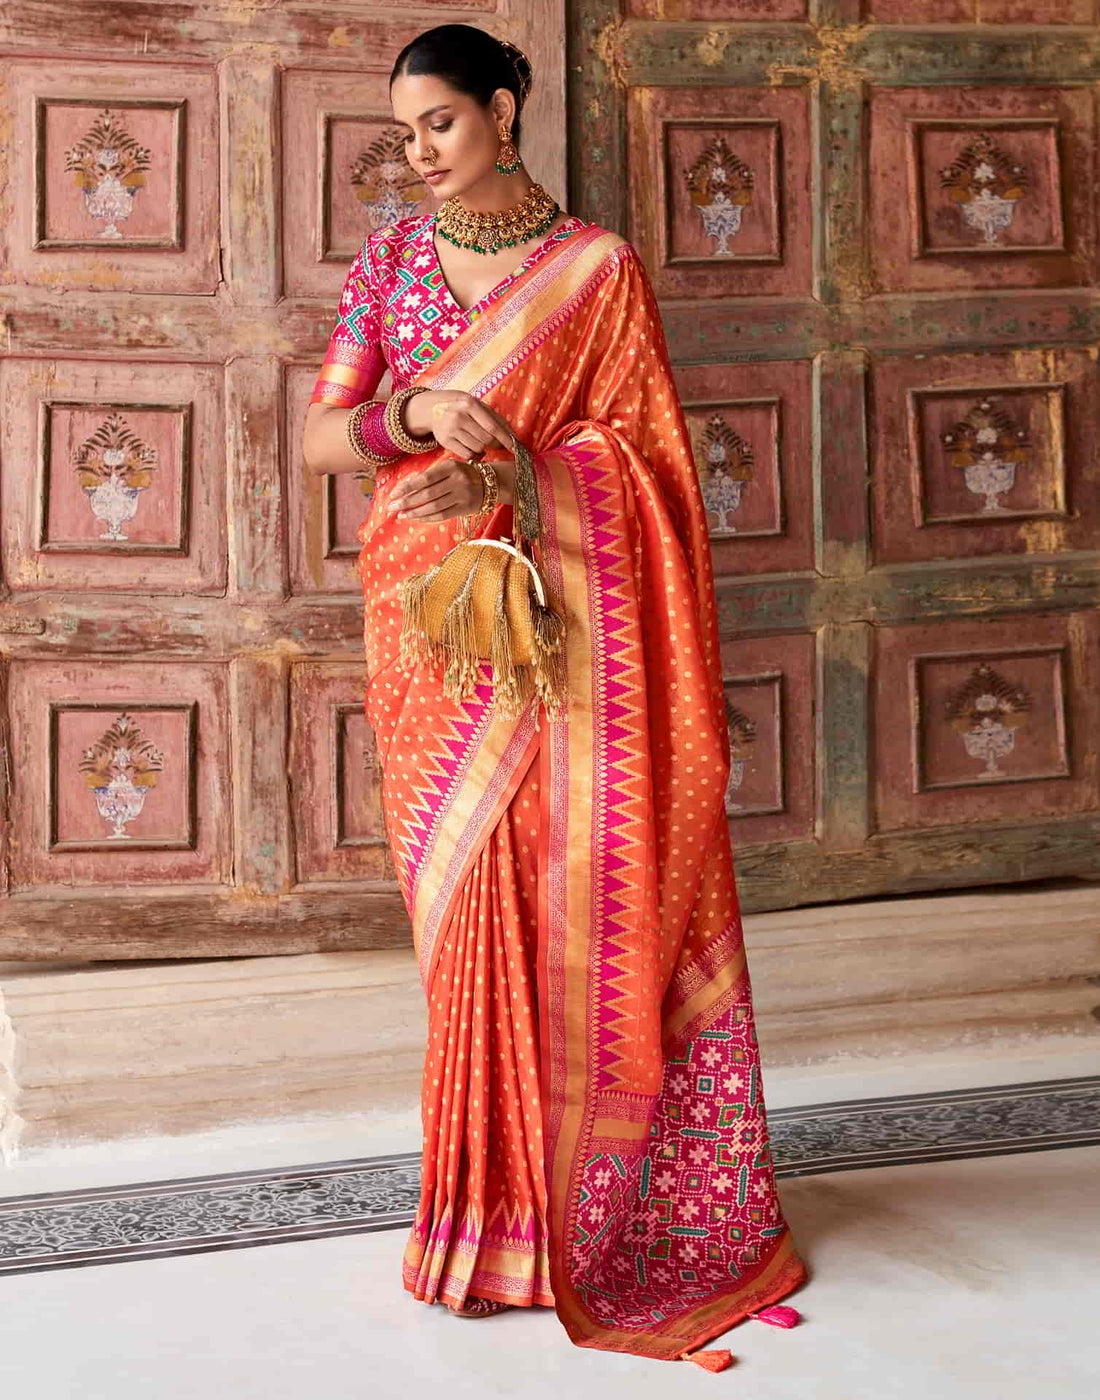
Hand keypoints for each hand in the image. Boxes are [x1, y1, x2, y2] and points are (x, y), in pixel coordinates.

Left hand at [385, 456, 515, 523]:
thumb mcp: (450, 467)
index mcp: (450, 467)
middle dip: (406, 501)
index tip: (393, 493)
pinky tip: (416, 518)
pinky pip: (442, 515)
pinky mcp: (465, 508)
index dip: (406, 487)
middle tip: (391, 507)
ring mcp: (462, 496)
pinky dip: (427, 517)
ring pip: (433, 507)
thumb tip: (405, 487)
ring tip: (401, 515)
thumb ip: (431, 475)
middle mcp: (457, 481)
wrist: (493, 482)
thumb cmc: (464, 473)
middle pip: (427, 494)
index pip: (424, 479)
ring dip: (414, 512)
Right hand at [403, 389, 514, 458]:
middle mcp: (458, 416)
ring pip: (478, 448)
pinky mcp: (444, 441)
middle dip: (495, 444)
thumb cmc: (464, 408)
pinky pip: (467, 455)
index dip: (506, 439)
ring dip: (483, 449)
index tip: (516, 449)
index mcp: (470, 404)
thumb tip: (514, 438)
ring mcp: (450, 429)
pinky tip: (472, 447)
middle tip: (496, 443)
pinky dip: (474, 454)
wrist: (434, 408)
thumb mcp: (478, 406)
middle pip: (486, 440)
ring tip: (479, 440)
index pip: (492, 427)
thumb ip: (496, 419)